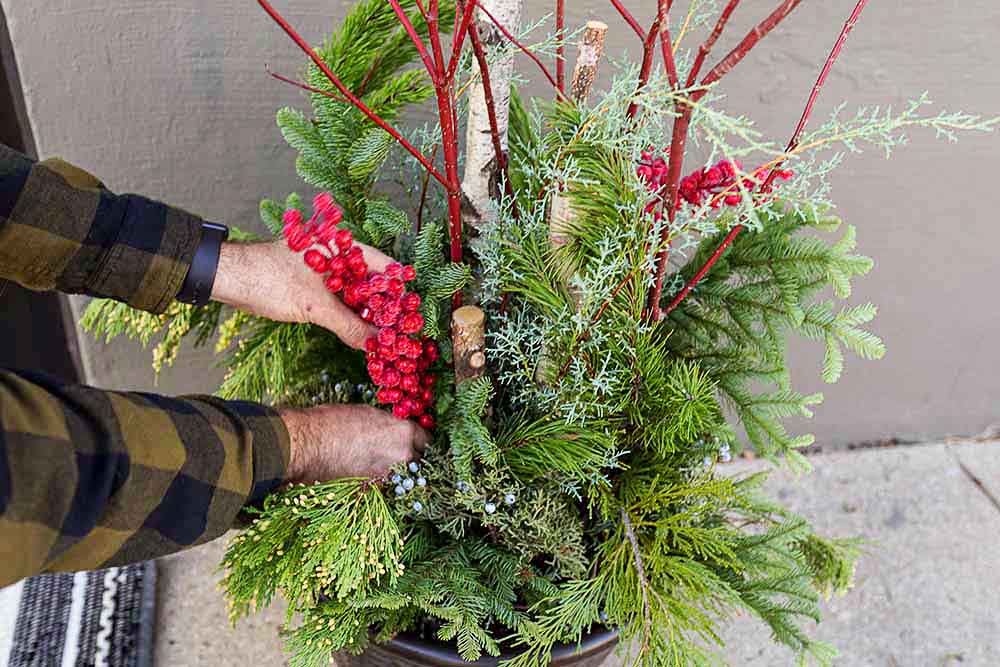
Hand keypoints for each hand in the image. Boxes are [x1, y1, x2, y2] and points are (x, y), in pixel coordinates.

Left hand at [211, 239, 393, 348]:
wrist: (229, 278)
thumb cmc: (270, 280)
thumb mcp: (314, 307)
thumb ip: (349, 326)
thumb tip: (376, 346)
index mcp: (344, 246)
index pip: (385, 267)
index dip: (400, 292)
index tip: (410, 316)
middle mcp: (339, 255)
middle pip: (373, 282)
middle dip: (385, 308)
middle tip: (399, 333)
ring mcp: (327, 270)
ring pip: (357, 293)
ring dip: (368, 315)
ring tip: (383, 339)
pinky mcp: (315, 285)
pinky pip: (341, 300)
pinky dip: (351, 316)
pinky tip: (360, 334)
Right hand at [279, 404, 429, 482]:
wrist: (307, 445)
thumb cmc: (333, 422)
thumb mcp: (368, 413)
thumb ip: (388, 425)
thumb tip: (392, 430)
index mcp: (404, 433)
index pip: (427, 440)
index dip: (420, 441)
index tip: (416, 442)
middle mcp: (402, 457)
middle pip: (419, 461)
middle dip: (412, 458)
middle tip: (402, 454)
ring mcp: (387, 477)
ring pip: (402, 476)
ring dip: (396, 471)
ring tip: (380, 463)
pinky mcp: (371, 490)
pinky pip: (383, 485)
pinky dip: (378, 480)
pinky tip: (366, 472)